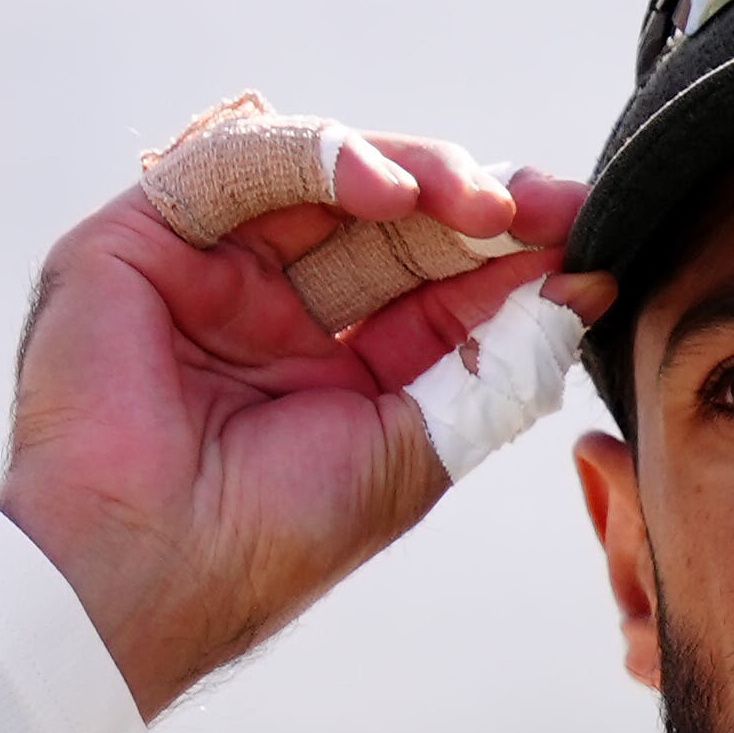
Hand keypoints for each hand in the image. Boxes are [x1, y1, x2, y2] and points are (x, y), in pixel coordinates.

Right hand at [0, 129, 591, 717]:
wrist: (149, 574)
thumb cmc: (272, 537)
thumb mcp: (415, 446)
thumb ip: (491, 366)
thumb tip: (584, 287)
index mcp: (333, 362)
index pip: (433, 277)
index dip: (511, 253)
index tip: (589, 242)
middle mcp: (271, 304)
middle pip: (391, 218)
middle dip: (479, 205)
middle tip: (553, 208)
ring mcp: (209, 265)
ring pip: (328, 174)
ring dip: (418, 174)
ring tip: (483, 205)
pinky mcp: (144, 234)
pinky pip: (244, 162)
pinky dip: (323, 158)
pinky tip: (387, 189)